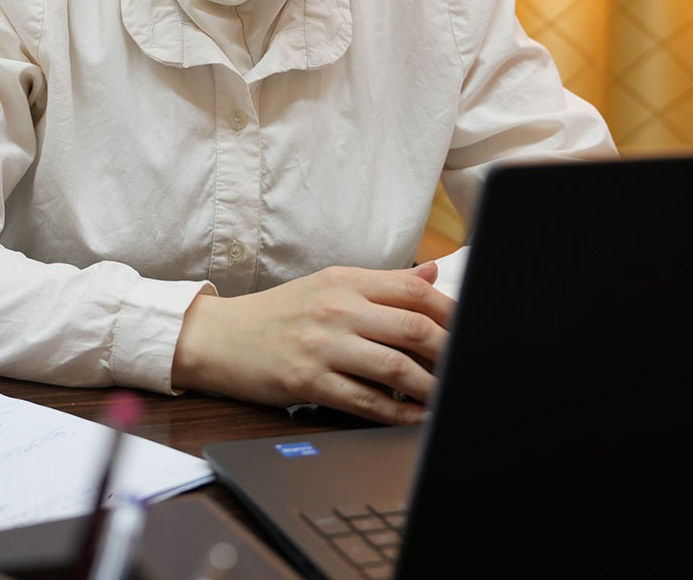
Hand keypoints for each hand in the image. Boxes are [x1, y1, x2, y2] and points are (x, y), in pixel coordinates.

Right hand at [170, 263, 454, 423]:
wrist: (219, 337)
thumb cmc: (277, 314)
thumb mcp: (327, 285)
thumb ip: (381, 282)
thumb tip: (431, 275)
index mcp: (345, 280)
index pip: (413, 291)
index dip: (452, 313)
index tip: (473, 330)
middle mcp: (337, 308)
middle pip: (413, 328)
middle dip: (451, 352)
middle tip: (469, 369)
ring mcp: (322, 345)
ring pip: (395, 367)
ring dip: (431, 387)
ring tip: (449, 398)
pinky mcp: (308, 380)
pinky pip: (365, 400)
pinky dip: (397, 413)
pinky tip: (415, 417)